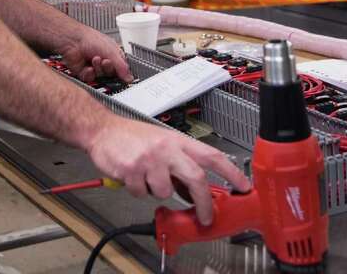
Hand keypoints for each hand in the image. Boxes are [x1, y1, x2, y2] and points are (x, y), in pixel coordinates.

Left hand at [58, 26, 130, 82]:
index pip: (121, 68)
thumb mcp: (111, 52)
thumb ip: (122, 66)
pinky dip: (90, 73)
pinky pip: (91, 79)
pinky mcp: (85, 73)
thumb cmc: (91, 39)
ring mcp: (94, 67)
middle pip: (111, 73)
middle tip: (105, 61)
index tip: (123, 74)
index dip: (122, 71)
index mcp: (113, 54)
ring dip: (98, 68)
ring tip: (94, 59)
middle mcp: (104, 61)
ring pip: (101, 76)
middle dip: (108, 67)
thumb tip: (130, 78)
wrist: (73, 41)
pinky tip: (88, 67)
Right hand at [86, 115, 250, 224]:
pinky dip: (138, 190)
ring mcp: (149, 159)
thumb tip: (195, 191)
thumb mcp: (162, 144)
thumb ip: (180, 164)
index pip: (212, 156)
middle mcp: (166, 149)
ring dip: (157, 192)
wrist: (102, 130)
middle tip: (206, 216)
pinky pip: (142, 194)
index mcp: (177, 141)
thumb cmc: (132, 136)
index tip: (244, 186)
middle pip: (196, 179)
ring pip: (165, 192)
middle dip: (204, 202)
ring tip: (146, 177)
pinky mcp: (131, 170)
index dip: (231, 172)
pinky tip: (132, 176)